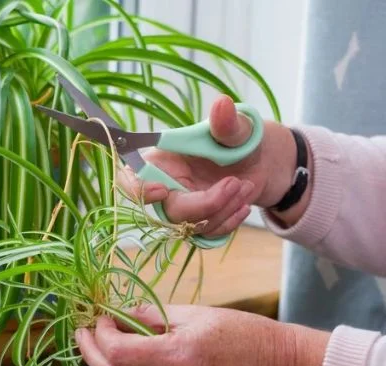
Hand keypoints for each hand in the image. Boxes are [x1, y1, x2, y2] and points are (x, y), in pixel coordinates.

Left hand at [74, 305, 329, 365]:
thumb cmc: (244, 333)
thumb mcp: (197, 314)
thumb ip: (154, 316)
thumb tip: (122, 314)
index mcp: (178, 356)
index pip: (118, 351)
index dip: (100, 332)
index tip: (100, 316)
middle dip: (90, 353)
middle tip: (84, 332)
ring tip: (101, 345)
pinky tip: (125, 363)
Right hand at [118, 95, 308, 235]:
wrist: (261, 161)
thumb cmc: (241, 138)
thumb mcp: (237, 128)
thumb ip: (227, 122)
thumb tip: (222, 105)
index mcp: (161, 160)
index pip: (132, 179)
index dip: (138, 189)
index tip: (163, 190)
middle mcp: (166, 186)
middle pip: (167, 210)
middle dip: (203, 204)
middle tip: (235, 183)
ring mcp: (182, 207)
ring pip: (191, 226)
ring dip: (223, 210)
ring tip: (246, 187)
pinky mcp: (198, 223)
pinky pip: (206, 234)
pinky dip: (229, 222)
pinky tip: (244, 205)